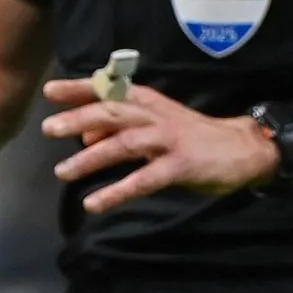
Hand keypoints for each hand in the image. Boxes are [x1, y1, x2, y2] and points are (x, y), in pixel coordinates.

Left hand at [41, 78, 279, 213]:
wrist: (243, 147)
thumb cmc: (193, 135)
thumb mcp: (156, 123)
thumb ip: (121, 128)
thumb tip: (84, 136)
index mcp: (148, 102)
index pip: (110, 89)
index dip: (79, 88)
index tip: (50, 90)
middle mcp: (155, 116)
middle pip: (112, 113)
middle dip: (79, 119)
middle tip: (49, 128)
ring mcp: (168, 140)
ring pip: (124, 145)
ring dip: (91, 159)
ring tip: (62, 172)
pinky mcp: (180, 166)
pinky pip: (143, 180)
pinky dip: (116, 192)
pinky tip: (94, 203)